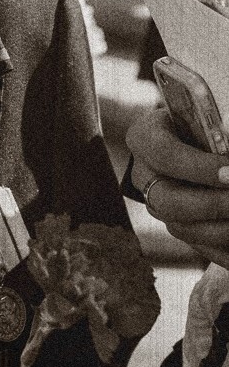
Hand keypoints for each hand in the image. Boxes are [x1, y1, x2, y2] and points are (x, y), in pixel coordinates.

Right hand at [128, 108, 228, 266]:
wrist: (195, 138)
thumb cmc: (204, 122)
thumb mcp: (209, 114)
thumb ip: (222, 128)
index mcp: (146, 138)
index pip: (164, 155)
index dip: (199, 168)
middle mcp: (146, 176)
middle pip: (166, 201)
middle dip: (211, 205)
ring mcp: (159, 204)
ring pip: (181, 228)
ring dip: (221, 230)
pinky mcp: (179, 226)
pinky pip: (200, 247)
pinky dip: (226, 252)